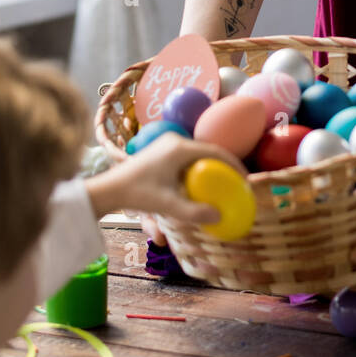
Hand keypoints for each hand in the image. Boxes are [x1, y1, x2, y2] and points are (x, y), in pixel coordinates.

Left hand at [84, 134, 248, 237]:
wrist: (110, 188)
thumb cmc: (137, 193)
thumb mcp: (167, 205)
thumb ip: (193, 212)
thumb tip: (219, 216)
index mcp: (180, 147)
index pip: (216, 151)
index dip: (234, 164)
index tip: (246, 179)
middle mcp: (175, 140)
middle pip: (208, 150)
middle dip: (224, 166)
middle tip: (236, 184)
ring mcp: (167, 143)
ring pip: (198, 153)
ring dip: (211, 167)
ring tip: (222, 184)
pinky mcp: (161, 150)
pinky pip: (188, 156)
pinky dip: (198, 168)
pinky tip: (200, 184)